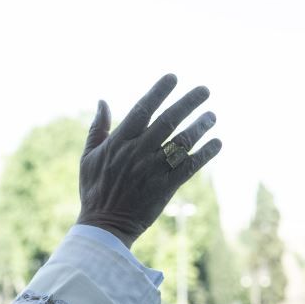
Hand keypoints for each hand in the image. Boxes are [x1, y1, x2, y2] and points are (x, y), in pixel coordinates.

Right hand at [77, 74, 221, 247]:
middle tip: (205, 90)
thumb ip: (97, 129)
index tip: (173, 78)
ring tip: (211, 115)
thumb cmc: (94, 190)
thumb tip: (103, 101)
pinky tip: (216, 143)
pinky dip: (205, 153)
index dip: (159, 91)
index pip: (142, 109)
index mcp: (119, 142)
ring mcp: (153, 170)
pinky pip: (190, 166)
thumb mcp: (88, 157)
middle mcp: (137, 152)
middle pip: (169, 120)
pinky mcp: (166, 187)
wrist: (104, 226)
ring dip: (200, 126)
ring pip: (182, 141)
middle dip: (188, 102)